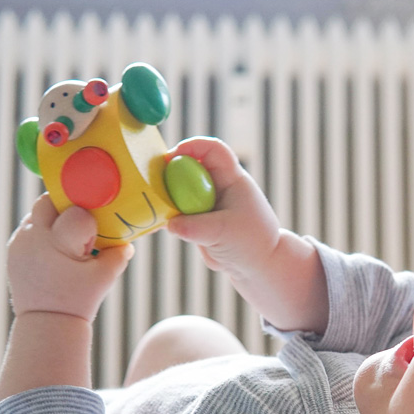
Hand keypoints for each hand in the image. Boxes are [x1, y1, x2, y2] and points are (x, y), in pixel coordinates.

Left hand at [7, 194, 134, 320]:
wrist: (47, 323)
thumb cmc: (79, 300)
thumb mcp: (106, 277)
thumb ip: (119, 253)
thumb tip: (127, 240)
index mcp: (58, 243)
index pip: (76, 212)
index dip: (88, 221)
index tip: (91, 238)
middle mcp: (34, 238)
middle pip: (49, 201)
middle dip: (66, 207)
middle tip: (80, 224)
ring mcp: (20, 243)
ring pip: (37, 212)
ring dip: (53, 219)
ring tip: (66, 240)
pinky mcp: (13, 250)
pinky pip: (28, 228)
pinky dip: (42, 232)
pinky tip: (53, 250)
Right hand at [166, 137, 280, 281]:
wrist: (258, 266)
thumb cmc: (252, 243)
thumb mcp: (225, 233)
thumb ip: (196, 228)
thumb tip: (169, 223)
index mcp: (232, 179)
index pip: (213, 150)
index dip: (192, 147)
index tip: (171, 158)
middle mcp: (217, 186)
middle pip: (189, 166)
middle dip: (170, 172)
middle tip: (155, 187)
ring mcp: (205, 202)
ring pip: (178, 190)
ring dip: (166, 197)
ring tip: (159, 211)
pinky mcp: (196, 219)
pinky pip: (176, 211)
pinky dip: (167, 215)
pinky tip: (160, 225)